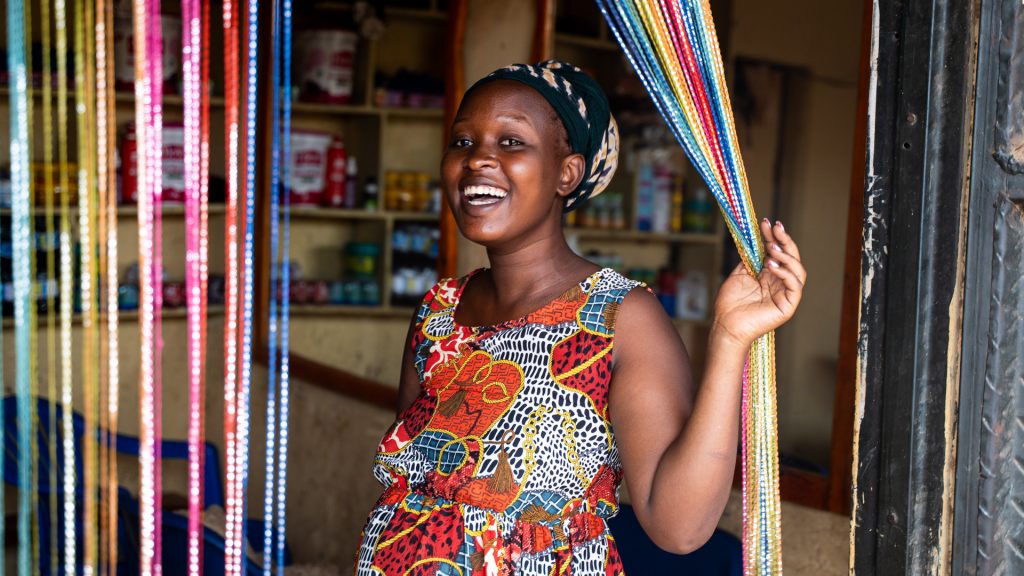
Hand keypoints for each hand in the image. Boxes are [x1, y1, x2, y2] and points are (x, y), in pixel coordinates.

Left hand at [712, 219, 805, 348]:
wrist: (725, 325)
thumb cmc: (730, 303)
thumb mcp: (739, 274)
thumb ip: (750, 259)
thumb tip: (756, 240)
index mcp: (770, 275)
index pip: (777, 252)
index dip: (774, 236)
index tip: (767, 222)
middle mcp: (780, 283)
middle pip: (791, 258)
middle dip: (784, 240)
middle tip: (775, 228)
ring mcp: (786, 294)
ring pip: (798, 270)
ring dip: (786, 256)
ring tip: (772, 248)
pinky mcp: (788, 306)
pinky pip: (794, 286)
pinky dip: (786, 273)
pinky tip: (772, 266)